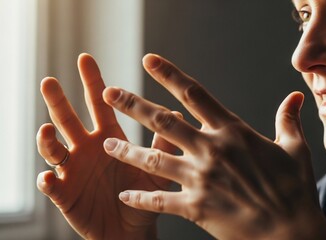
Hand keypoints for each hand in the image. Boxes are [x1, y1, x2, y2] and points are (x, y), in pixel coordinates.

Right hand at [36, 54, 175, 238]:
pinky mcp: (65, 193)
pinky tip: (48, 178)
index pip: (99, 105)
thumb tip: (180, 116)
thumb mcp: (155, 169)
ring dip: (47, 139)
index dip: (93, 83)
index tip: (86, 59)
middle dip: (58, 100)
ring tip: (47, 130)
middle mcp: (88, 149)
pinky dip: (47, 181)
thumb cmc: (143, 197)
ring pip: (53, 148)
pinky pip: (51, 185)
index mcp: (109, 138)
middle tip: (50, 81)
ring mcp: (73, 170)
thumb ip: (164, 145)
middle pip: (69, 119)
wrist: (131, 230)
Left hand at [102, 54, 325, 238]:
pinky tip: (125, 194)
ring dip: (127, 151)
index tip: (149, 60)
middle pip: (164, 121)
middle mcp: (212, 150)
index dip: (169, 74)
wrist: (291, 232)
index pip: (195, 94)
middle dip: (133, 105)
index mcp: (233, 132)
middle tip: (109, 93)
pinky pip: (160, 201)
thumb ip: (288, 120)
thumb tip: (296, 97)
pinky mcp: (196, 207)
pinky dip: (141, 198)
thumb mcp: (295, 149)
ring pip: (154, 159)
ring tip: (108, 145)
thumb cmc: (295, 190)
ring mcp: (201, 179)